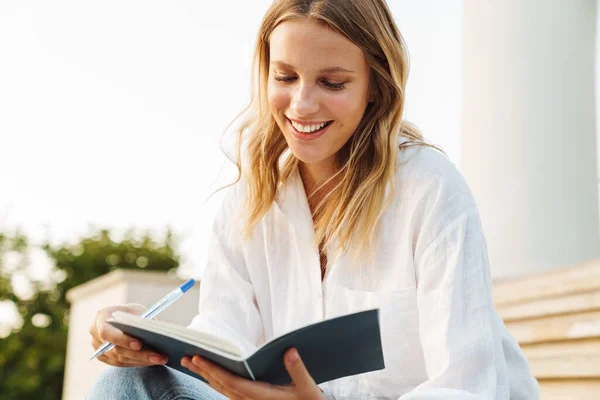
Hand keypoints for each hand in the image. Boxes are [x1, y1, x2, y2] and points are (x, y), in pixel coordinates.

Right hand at [89, 303, 167, 366]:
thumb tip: (155, 333)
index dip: (122, 340)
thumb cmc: (130, 313)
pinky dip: (137, 363)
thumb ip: (142, 321)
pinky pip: (121, 364)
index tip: (139, 344)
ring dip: (142, 360)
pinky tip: (151, 362)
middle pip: (116, 350)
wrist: (122, 319)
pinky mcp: (104, 358)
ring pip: (120, 359)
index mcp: (101, 317)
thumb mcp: (137, 310)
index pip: (107, 332)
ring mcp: (98, 348)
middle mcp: (95, 334)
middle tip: (158, 356)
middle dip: (140, 354)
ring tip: (161, 359)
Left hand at [181, 348, 323, 398]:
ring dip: (206, 376)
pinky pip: (229, 392)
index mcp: (262, 396)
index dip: (213, 370)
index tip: (198, 358)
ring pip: (222, 389)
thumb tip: (289, 351)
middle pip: (221, 385)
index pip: (231, 382)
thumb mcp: (308, 389)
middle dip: (203, 371)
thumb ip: (298, 370)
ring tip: (191, 363)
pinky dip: (217, 381)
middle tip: (185, 357)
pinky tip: (211, 374)